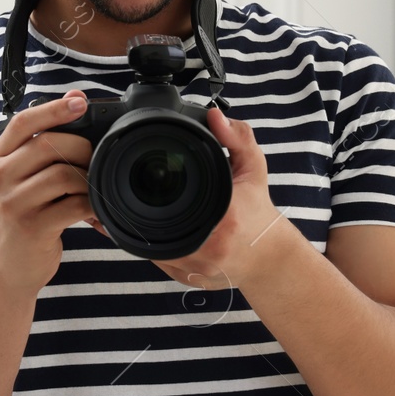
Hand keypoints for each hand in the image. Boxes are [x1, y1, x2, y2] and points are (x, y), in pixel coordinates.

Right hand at [0, 90, 94, 298]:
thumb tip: (76, 99)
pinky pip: (74, 204)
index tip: (80, 102)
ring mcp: (13, 203)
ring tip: (93, 188)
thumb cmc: (25, 215)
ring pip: (63, 174)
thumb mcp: (22, 178)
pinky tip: (94, 210)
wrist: (10, 267)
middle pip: (49, 144)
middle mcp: (0, 178)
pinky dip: (92, 205)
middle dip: (82, 148)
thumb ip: (42, 144)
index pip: (23, 123)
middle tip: (95, 161)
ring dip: (88, 179)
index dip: (53, 108)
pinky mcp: (32, 227)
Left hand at [88, 106, 284, 292]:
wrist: (270, 257)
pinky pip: (157, 261)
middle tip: (124, 195)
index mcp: (223, 218)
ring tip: (123, 211)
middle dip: (137, 211)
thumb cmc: (258, 211)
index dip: (147, 196)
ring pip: (151, 247)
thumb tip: (215, 116)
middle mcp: (208, 248)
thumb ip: (237, 138)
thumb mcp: (253, 168)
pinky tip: (142, 230)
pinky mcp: (188, 279)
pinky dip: (149, 244)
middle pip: (153, 228)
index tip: (136, 186)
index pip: (171, 207)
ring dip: (137, 229)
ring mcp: (196, 268)